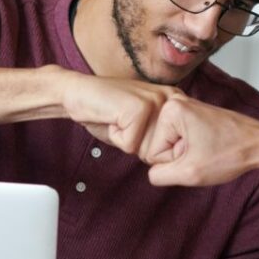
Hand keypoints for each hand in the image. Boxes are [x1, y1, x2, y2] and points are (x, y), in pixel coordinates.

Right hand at [60, 71, 178, 157]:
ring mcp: (156, 101)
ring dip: (128, 142)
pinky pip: (130, 146)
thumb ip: (164, 142)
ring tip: (120, 120)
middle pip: (162, 152)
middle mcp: (171, 99)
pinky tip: (112, 118)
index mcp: (177, 103)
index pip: (176, 150)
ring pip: (148, 151)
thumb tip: (180, 165)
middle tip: (126, 123)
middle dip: (139, 145)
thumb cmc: (110, 114)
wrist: (78, 93)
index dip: (151, 148)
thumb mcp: (145, 130)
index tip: (137, 128)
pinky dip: (116, 138)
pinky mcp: (139, 107)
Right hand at [144, 94, 258, 186]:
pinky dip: (195, 149)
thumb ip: (160, 175)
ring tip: (208, 149)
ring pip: (172, 145)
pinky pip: (182, 140)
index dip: (176, 162)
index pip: (152, 153)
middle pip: (161, 147)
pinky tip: (210, 146)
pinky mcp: (194, 114)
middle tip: (204, 152)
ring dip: (189, 154)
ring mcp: (185, 107)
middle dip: (182, 157)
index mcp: (170, 111)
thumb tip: (152, 172)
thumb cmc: (231, 154)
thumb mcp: (189, 173)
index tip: (198, 154)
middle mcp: (174, 103)